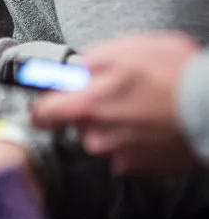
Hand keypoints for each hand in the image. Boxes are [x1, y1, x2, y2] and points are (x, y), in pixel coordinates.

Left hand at [33, 33, 200, 174]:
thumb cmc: (176, 75)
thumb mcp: (126, 49)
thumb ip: (91, 60)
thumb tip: (75, 68)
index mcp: (88, 106)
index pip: (42, 115)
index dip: (45, 104)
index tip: (51, 99)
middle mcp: (99, 138)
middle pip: (79, 124)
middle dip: (92, 108)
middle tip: (119, 91)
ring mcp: (122, 157)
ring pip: (105, 138)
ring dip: (117, 123)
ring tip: (144, 105)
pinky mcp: (144, 169)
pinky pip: (128, 152)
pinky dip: (137, 139)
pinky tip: (154, 123)